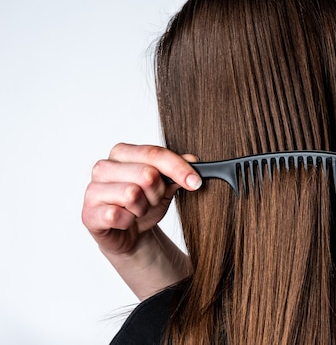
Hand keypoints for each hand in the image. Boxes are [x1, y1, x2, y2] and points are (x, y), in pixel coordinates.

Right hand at [82, 143, 201, 255]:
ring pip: (132, 194)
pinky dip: (129, 221)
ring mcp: (93, 190)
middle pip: (146, 174)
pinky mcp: (88, 213)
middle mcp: (104, 167)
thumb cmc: (144, 203)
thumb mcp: (165, 186)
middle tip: (153, 201)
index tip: (196, 182)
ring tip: (137, 210)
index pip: (154, 153)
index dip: (178, 168)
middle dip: (157, 193)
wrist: (129, 234)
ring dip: (143, 208)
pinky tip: (125, 221)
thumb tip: (192, 159)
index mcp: (122, 153)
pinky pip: (117, 215)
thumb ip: (178, 170)